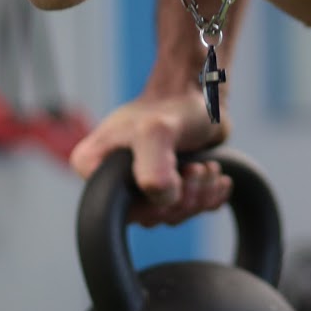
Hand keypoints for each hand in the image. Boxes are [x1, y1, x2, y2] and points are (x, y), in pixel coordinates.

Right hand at [68, 91, 231, 225]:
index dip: (151, 203)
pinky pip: (188, 211)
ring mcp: (140, 184)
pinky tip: (217, 178)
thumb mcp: (156, 133)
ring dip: (198, 195)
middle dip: (181, 197)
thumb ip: (152, 169)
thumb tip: (160, 199)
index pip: (115, 211)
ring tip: (207, 167)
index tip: (175, 175)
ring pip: (170, 215)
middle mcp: (112, 178)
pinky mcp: (167, 187)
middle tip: (196, 169)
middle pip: (147, 216)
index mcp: (93, 165)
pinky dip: (208, 197)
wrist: (203, 94)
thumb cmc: (175, 106)